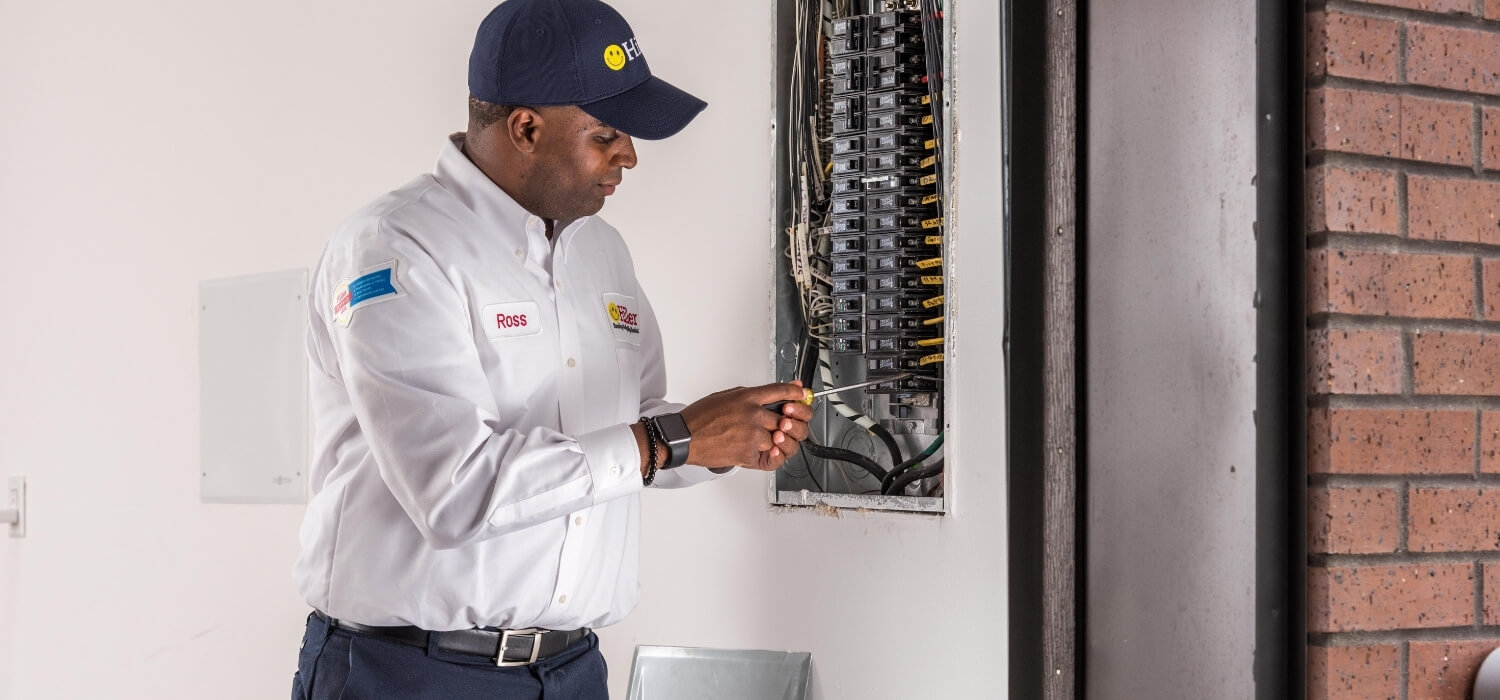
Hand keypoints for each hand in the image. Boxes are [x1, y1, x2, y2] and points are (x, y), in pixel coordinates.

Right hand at [680, 381, 812, 470]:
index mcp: (747, 397)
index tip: (802, 395)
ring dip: (775, 441)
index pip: (781, 391)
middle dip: (788, 424)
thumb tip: (777, 392)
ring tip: (766, 439)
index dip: (796, 394)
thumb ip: (754, 394)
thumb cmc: (700, 418)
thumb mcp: (727, 396)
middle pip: (787, 418)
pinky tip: (758, 449)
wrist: (683, 438)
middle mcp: (753, 414)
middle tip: (785, 425)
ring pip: (779, 438)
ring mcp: (752, 435)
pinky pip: (768, 455)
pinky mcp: (748, 454)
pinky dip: (765, 454)